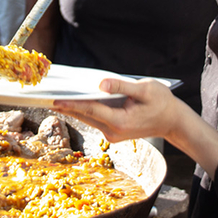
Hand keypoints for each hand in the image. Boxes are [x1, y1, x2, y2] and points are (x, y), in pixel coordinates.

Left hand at [53, 78, 181, 142]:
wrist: (173, 122)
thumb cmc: (162, 103)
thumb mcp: (145, 89)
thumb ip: (121, 86)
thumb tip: (100, 83)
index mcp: (121, 122)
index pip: (90, 110)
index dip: (72, 103)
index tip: (55, 100)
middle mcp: (113, 131)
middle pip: (84, 116)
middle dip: (65, 106)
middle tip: (44, 96)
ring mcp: (112, 134)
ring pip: (87, 118)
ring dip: (72, 108)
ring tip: (53, 96)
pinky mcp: (113, 131)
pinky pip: (94, 118)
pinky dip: (84, 109)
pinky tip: (73, 99)